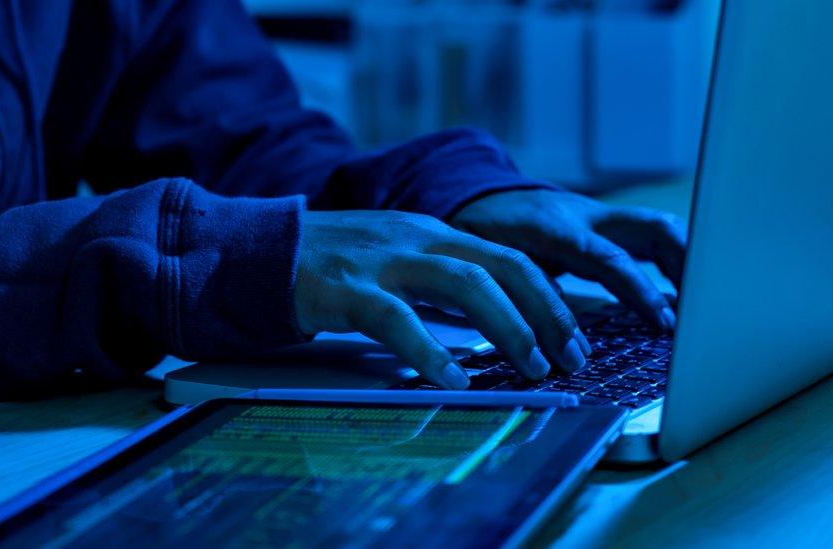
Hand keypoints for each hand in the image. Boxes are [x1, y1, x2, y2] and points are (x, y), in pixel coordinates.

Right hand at [295, 210, 592, 388]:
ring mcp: (382, 260)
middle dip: (545, 312)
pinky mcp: (346, 288)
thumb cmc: (331, 265)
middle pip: (500, 266)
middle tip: (570, 357)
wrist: (259, 250)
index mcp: (431, 233)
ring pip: (463, 283)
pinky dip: (430, 350)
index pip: (508, 257)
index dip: (549, 298)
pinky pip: (397, 319)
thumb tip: (490, 324)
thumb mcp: (396, 261)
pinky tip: (452, 379)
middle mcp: (415, 238)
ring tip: (530, 366)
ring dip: (507, 327)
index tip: (573, 338)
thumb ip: (439, 284)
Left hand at [451, 189, 686, 329]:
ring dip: (688, 263)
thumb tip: (552, 338)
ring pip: (659, 227)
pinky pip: (650, 237)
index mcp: (553, 228)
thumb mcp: (489, 263)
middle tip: (704, 309)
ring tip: (706, 305)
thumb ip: (520, 293)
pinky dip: (674, 262)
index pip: (608, 257)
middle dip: (686, 264)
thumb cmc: (482, 235)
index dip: (639, 290)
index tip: (663, 322)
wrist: (481, 195)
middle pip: (652, 228)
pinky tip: (687, 294)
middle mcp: (585, 216)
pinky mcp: (608, 223)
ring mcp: (601, 216)